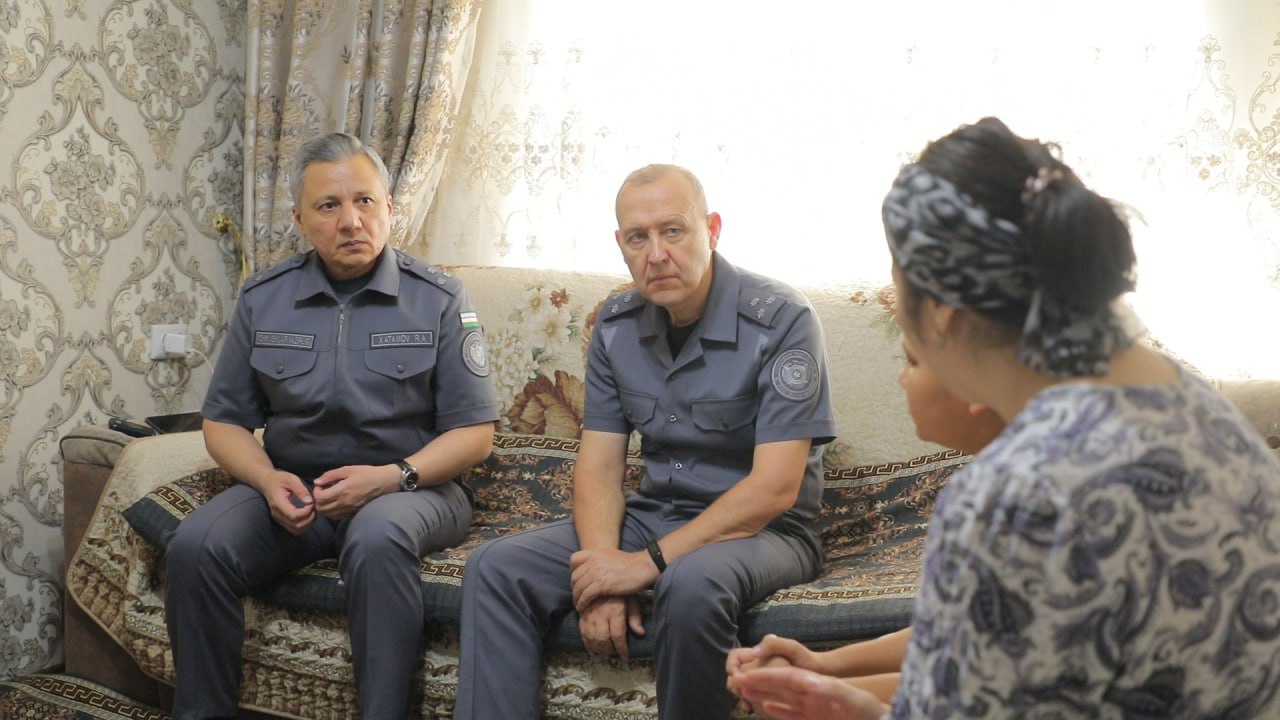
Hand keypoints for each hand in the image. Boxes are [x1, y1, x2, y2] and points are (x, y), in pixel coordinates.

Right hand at [262, 470, 314, 534]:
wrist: (266, 483)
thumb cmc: (279, 479)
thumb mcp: (291, 479)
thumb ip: (300, 490)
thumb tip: (310, 501)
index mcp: (278, 503)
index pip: (293, 515)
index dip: (306, 512)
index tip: (312, 503)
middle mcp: (277, 514)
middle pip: (296, 525)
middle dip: (309, 518)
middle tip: (314, 508)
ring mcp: (279, 519)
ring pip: (296, 530)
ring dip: (307, 523)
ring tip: (312, 512)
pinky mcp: (282, 521)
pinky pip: (294, 529)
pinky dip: (303, 525)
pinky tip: (307, 516)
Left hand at [312, 464, 396, 518]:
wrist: (385, 483)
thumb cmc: (367, 473)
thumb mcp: (348, 469)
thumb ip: (330, 475)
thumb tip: (317, 482)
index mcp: (342, 490)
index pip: (319, 498)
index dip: (316, 492)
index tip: (321, 485)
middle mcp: (344, 502)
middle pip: (321, 509)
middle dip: (318, 500)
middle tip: (323, 491)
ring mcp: (349, 509)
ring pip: (327, 514)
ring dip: (324, 507)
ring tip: (329, 497)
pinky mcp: (353, 513)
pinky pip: (336, 517)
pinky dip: (331, 511)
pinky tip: (336, 502)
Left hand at [569, 548, 658, 611]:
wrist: (642, 567)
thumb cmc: (631, 563)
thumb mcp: (611, 555)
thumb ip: (600, 560)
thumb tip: (594, 566)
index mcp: (595, 553)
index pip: (574, 559)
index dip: (573, 570)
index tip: (576, 580)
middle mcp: (593, 561)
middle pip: (575, 576)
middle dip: (574, 587)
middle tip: (577, 596)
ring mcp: (596, 573)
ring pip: (579, 587)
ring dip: (576, 598)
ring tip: (578, 605)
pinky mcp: (601, 584)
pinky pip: (585, 595)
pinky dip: (582, 603)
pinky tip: (583, 608)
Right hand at [578, 595, 643, 659]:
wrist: (603, 577)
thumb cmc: (620, 591)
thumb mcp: (632, 600)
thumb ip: (635, 616)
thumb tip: (640, 633)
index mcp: (615, 611)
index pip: (618, 636)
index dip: (621, 649)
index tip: (625, 657)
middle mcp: (601, 614)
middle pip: (602, 639)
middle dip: (608, 650)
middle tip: (612, 656)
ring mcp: (590, 615)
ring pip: (591, 637)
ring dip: (597, 649)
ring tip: (603, 655)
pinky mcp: (582, 614)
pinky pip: (582, 632)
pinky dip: (586, 643)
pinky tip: (591, 650)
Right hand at [727, 633, 817, 710]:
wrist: (826, 674)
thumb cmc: (809, 659)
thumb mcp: (792, 647)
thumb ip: (773, 645)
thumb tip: (752, 653)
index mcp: (761, 653)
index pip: (736, 657)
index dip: (733, 666)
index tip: (737, 677)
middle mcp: (762, 665)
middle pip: (740, 673)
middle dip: (737, 683)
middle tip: (741, 693)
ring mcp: (769, 681)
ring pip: (749, 688)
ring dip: (745, 695)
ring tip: (747, 705)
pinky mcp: (777, 695)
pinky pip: (761, 699)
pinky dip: (757, 702)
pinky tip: (760, 708)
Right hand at [731, 666, 886, 719]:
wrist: (883, 719)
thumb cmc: (871, 712)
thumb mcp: (853, 699)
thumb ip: (831, 690)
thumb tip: (808, 681)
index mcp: (819, 686)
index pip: (788, 677)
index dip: (767, 675)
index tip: (746, 674)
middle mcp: (814, 694)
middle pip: (782, 685)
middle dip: (760, 682)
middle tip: (736, 681)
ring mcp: (815, 707)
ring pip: (784, 698)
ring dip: (765, 693)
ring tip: (746, 691)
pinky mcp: (818, 719)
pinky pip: (794, 713)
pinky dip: (779, 709)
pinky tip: (768, 707)